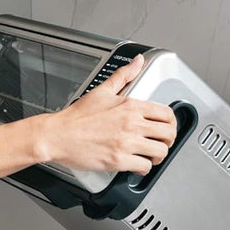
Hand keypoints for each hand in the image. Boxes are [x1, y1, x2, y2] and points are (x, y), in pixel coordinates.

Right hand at [39, 55, 176, 174]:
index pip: (167, 114)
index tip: (166, 128)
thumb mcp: (103, 91)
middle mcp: (132, 124)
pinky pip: (144, 167)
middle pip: (168, 134)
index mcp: (131, 106)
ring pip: (160, 153)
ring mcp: (126, 143)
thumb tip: (138, 61)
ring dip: (158, 156)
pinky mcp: (119, 160)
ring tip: (150, 155)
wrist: (58, 135)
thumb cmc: (77, 116)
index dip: (171, 123)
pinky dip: (143, 168)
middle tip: (161, 143)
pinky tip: (137, 164)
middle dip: (168, 141)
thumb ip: (124, 75)